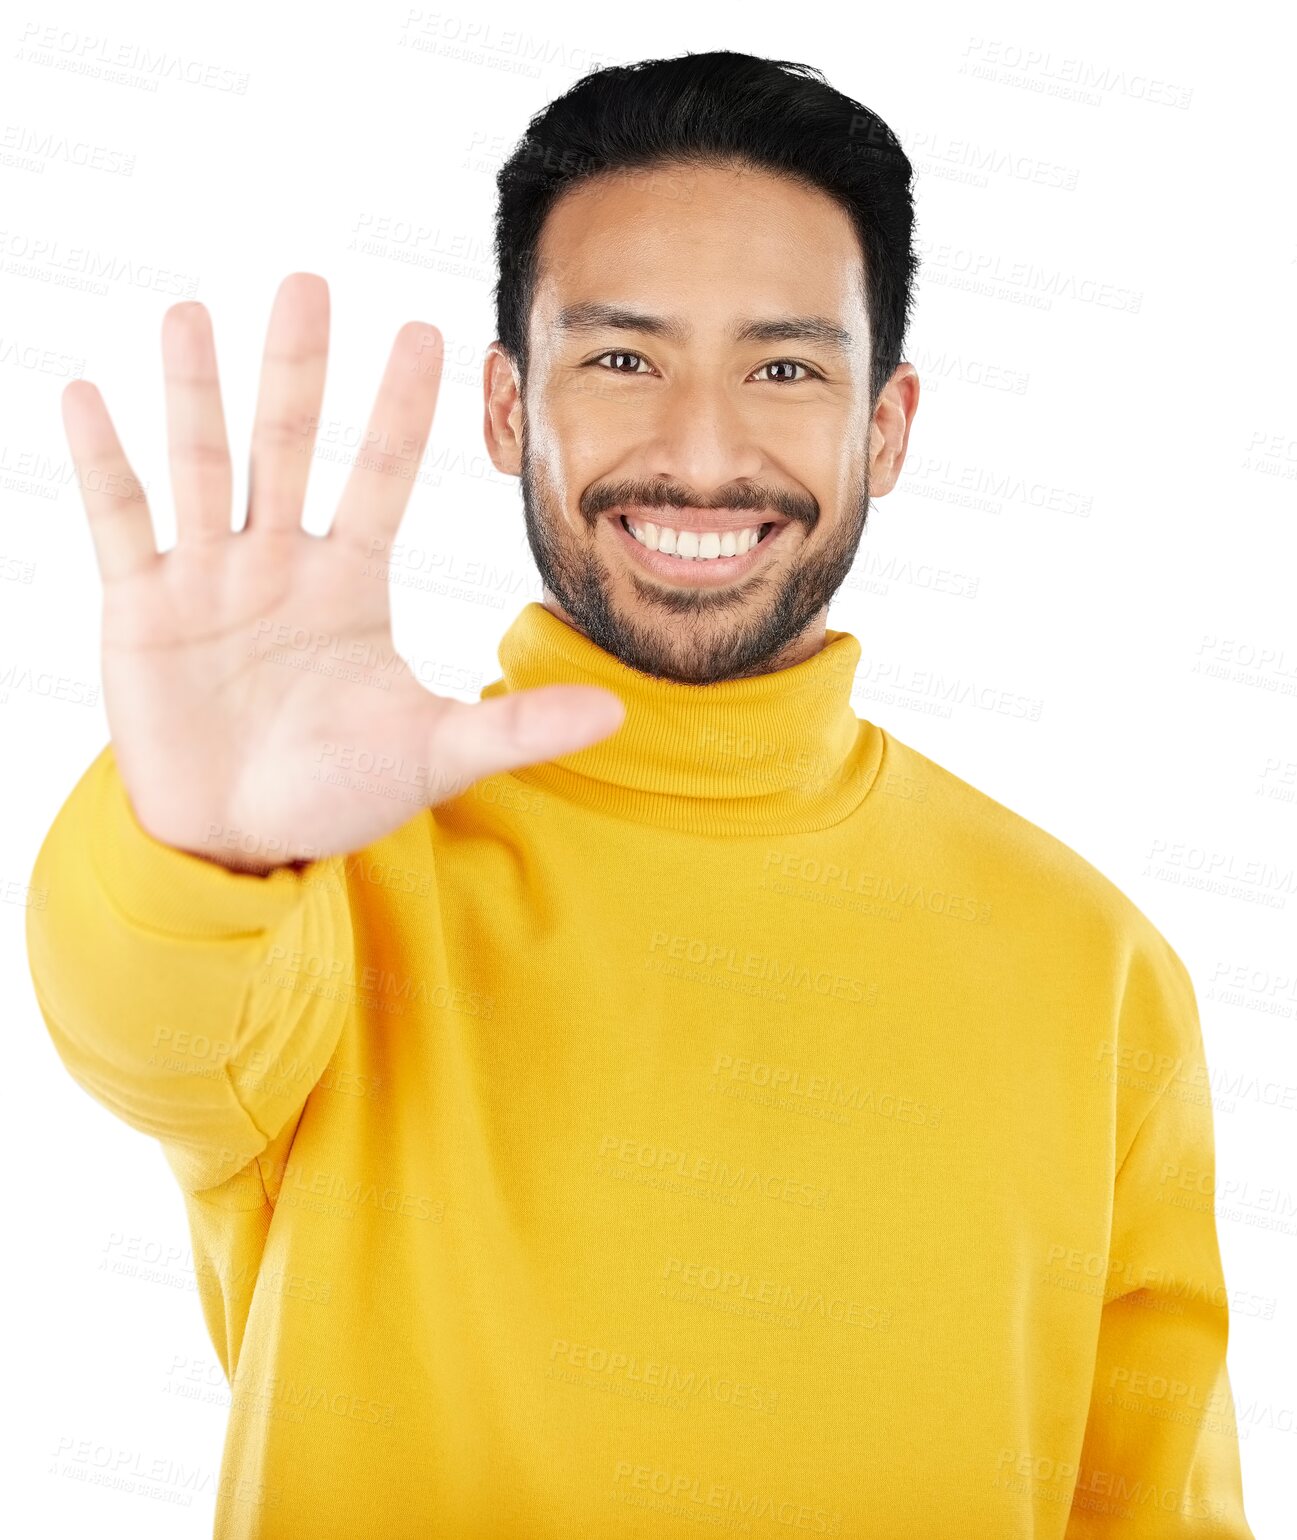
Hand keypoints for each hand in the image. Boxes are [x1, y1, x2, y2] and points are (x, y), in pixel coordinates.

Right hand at [60, 273, 624, 874]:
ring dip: (198, 392)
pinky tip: (89, 396)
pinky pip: (121, 521)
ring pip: (204, 465)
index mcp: (350, 583)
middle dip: (299, 369)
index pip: (382, 475)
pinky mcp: (140, 607)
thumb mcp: (431, 755)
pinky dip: (105, 462)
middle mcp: (280, 563)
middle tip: (309, 282)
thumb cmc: (337, 792)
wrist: (240, 841)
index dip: (401, 407)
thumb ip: (515, 729)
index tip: (427, 330)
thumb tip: (618, 715)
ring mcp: (207, 578)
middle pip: (290, 445)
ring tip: (193, 312)